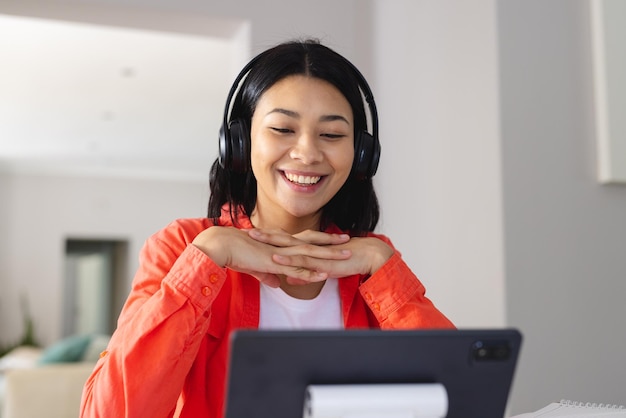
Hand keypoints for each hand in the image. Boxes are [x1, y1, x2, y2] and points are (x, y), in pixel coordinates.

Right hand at [191, 227, 351, 286]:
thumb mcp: (254, 266)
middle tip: (348, 239)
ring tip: (345, 255)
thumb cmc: (234, 253)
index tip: (333, 239)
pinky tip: (324, 274)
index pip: (304, 240)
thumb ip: (267, 274)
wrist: (221, 245)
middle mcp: (283, 245)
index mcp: (279, 243)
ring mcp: (280, 253)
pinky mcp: (274, 262)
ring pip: (310, 254)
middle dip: (331, 242)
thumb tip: (276, 283)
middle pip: (312, 242)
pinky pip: (297, 268)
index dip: (320, 240)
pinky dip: (311, 272)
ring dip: (328, 255)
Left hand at [248, 229, 393, 284]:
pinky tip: (276, 259)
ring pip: (289, 247)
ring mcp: (315, 252)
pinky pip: (302, 260)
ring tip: (255, 239)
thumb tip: (288, 279)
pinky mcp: (321, 260)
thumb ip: (303, 273)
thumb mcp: (320, 270)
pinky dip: (288, 259)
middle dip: (264, 235)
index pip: (284, 240)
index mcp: (308, 246)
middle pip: (283, 238)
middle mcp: (309, 246)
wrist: (368, 255)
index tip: (252, 235)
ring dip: (271, 242)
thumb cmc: (346, 261)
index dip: (268, 237)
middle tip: (246, 231)